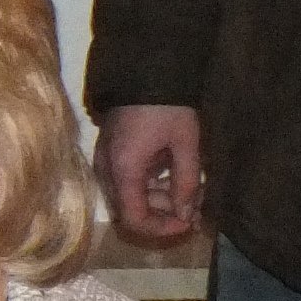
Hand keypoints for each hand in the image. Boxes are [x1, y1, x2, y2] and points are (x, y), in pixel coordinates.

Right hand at [97, 103, 202, 241]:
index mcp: (124, 170)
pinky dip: (148, 187)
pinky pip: (126, 183)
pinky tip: (171, 176)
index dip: (162, 229)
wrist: (144, 72)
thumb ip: (185, 183)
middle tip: (195, 203)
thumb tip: (185, 215)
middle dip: (164, 213)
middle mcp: (107, 171)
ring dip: (158, 200)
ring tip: (189, 188)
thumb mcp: (185, 145)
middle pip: (130, 210)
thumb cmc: (167, 107)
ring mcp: (105, 162)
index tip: (188, 222)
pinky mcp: (108, 154)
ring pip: (128, 198)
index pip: (134, 219)